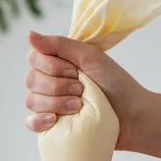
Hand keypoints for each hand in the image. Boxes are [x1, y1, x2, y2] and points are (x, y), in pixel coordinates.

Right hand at [24, 31, 149, 150]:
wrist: (133, 116)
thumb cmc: (116, 84)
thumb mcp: (90, 57)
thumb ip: (59, 44)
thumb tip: (28, 33)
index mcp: (56, 64)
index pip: (34, 59)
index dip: (52, 66)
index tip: (75, 71)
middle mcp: (49, 83)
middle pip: (31, 80)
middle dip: (58, 86)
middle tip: (82, 89)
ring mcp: (48, 105)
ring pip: (31, 101)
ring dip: (56, 103)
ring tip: (78, 106)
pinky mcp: (51, 126)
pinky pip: (30, 123)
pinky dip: (39, 121)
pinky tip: (54, 120)